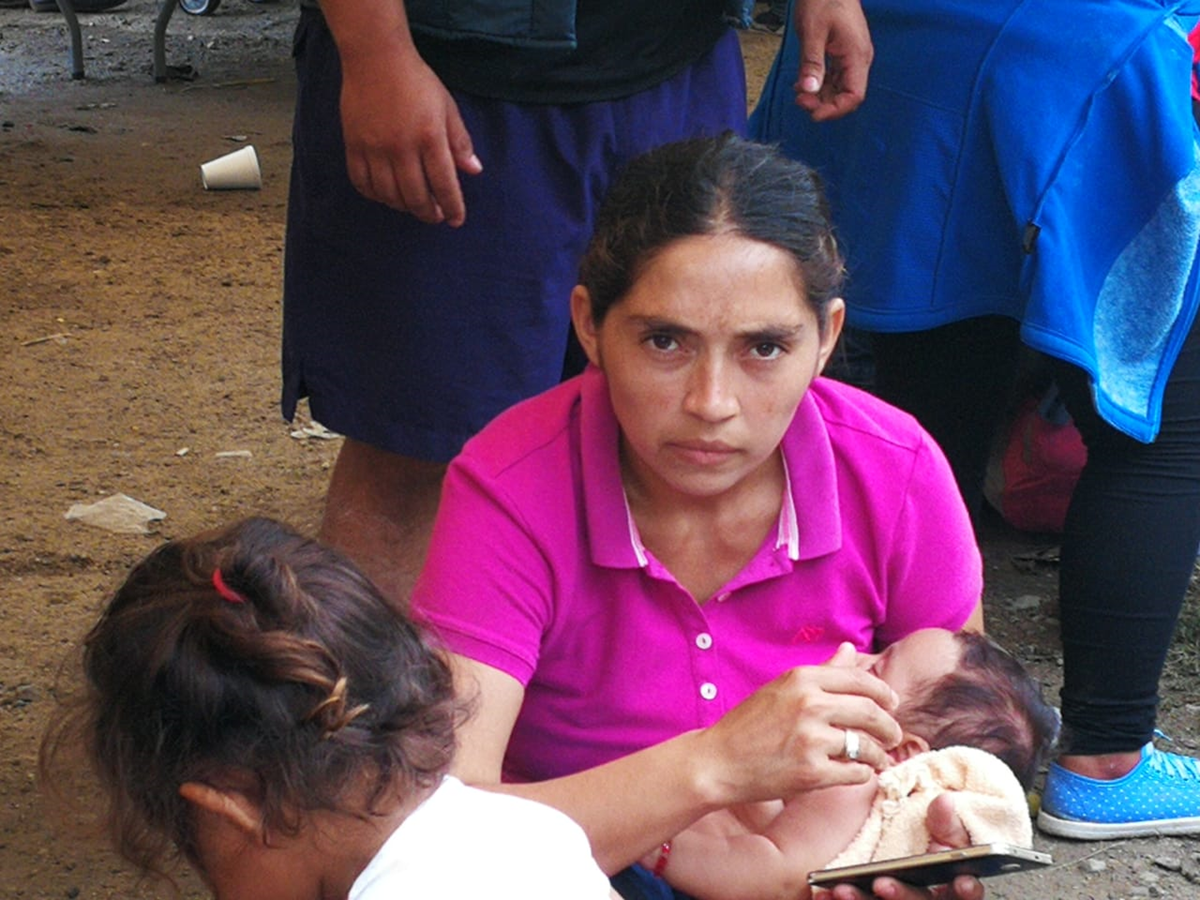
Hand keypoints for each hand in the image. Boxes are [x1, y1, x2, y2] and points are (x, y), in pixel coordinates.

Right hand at [338, 43, 482, 225]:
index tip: (456, 220)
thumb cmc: (416, 81)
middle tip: (435, 216)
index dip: (452, 207)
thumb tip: (474, 171)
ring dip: (404, 207)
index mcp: (429, 137)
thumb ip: (460, 141)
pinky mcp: (354, 145)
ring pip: (389, 195)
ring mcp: (375, 148)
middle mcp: (401, 147)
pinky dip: (376, 195)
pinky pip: (362, 183)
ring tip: (413, 205)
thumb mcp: (447, 107)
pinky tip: (386, 195)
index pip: (444, 184)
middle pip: (416, 197)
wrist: (376, 58)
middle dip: (428, 213)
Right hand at [698, 643, 901, 803]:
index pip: (860, 680)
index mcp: (802, 678)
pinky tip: (859, 772)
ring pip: (867, 745)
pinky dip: (863, 773)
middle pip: (870, 711)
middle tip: (894, 735)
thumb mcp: (782, 688)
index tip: (892, 704)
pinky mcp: (812, 772)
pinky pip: (856, 772)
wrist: (719, 761)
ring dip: (880, 754)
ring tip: (879, 758)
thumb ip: (821, 671)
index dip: (883, 693)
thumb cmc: (749, 724)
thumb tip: (849, 649)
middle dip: (889, 726)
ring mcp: (811, 739)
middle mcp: (809, 704)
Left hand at [791, 0, 873, 120]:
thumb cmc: (823, 0)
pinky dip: (820, 85)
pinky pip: (835, 77)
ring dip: (820, 96)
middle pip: (847, 96)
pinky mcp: (844, 54)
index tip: (812, 113)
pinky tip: (804, 84)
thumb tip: (809, 90)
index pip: (854, 96)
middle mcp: (858, 59)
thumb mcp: (812, 33)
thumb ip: (811, 63)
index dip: (834, 110)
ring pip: (840, 89)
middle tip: (800, 100)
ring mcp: (852, 56)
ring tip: (799, 93)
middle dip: (824, 104)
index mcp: (856, 55)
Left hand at [821, 793, 984, 899]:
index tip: (963, 881)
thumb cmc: (932, 855)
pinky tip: (827, 893)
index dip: (967, 891)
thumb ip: (946, 824)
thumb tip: (943, 802)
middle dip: (902, 895)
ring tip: (843, 889)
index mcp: (952, 890)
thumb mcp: (945, 840)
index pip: (964, 895)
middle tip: (883, 883)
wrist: (900, 872)